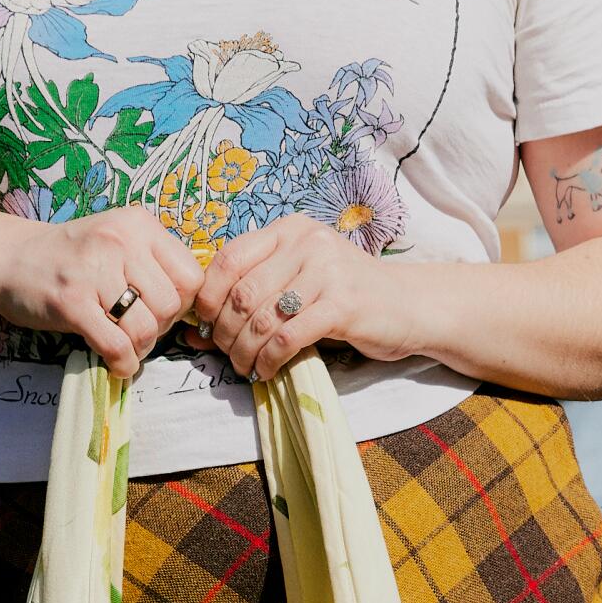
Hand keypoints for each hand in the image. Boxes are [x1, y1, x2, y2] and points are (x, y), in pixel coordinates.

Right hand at [0, 206, 204, 380]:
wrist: (8, 258)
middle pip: (171, 306)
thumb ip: (152, 264)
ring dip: (139, 349)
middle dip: (159, 329)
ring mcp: (94, 271)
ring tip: (123, 345)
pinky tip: (115, 363)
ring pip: (146, 329)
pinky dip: (122, 364)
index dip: (182, 304)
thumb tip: (190, 307)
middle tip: (136, 330)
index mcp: (138, 224)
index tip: (159, 311)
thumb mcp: (116, 242)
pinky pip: (117, 345)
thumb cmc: (70, 258)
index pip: (191, 276)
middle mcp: (119, 241)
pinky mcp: (72, 302)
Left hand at [192, 216, 416, 381]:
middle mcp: (307, 243)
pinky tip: (267, 372)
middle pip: (243, 293)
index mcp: (290, 230)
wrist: (406, 304)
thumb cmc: (345, 296)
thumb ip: (255, 294)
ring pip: (262, 318)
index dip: (209, 296)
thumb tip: (195, 328)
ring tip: (245, 368)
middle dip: (226, 332)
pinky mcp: (342, 305)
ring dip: (245, 352)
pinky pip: (288, 338)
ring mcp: (326, 271)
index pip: (229, 257)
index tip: (208, 325)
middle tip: (228, 354)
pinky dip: (270, 361)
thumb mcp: (299, 280)